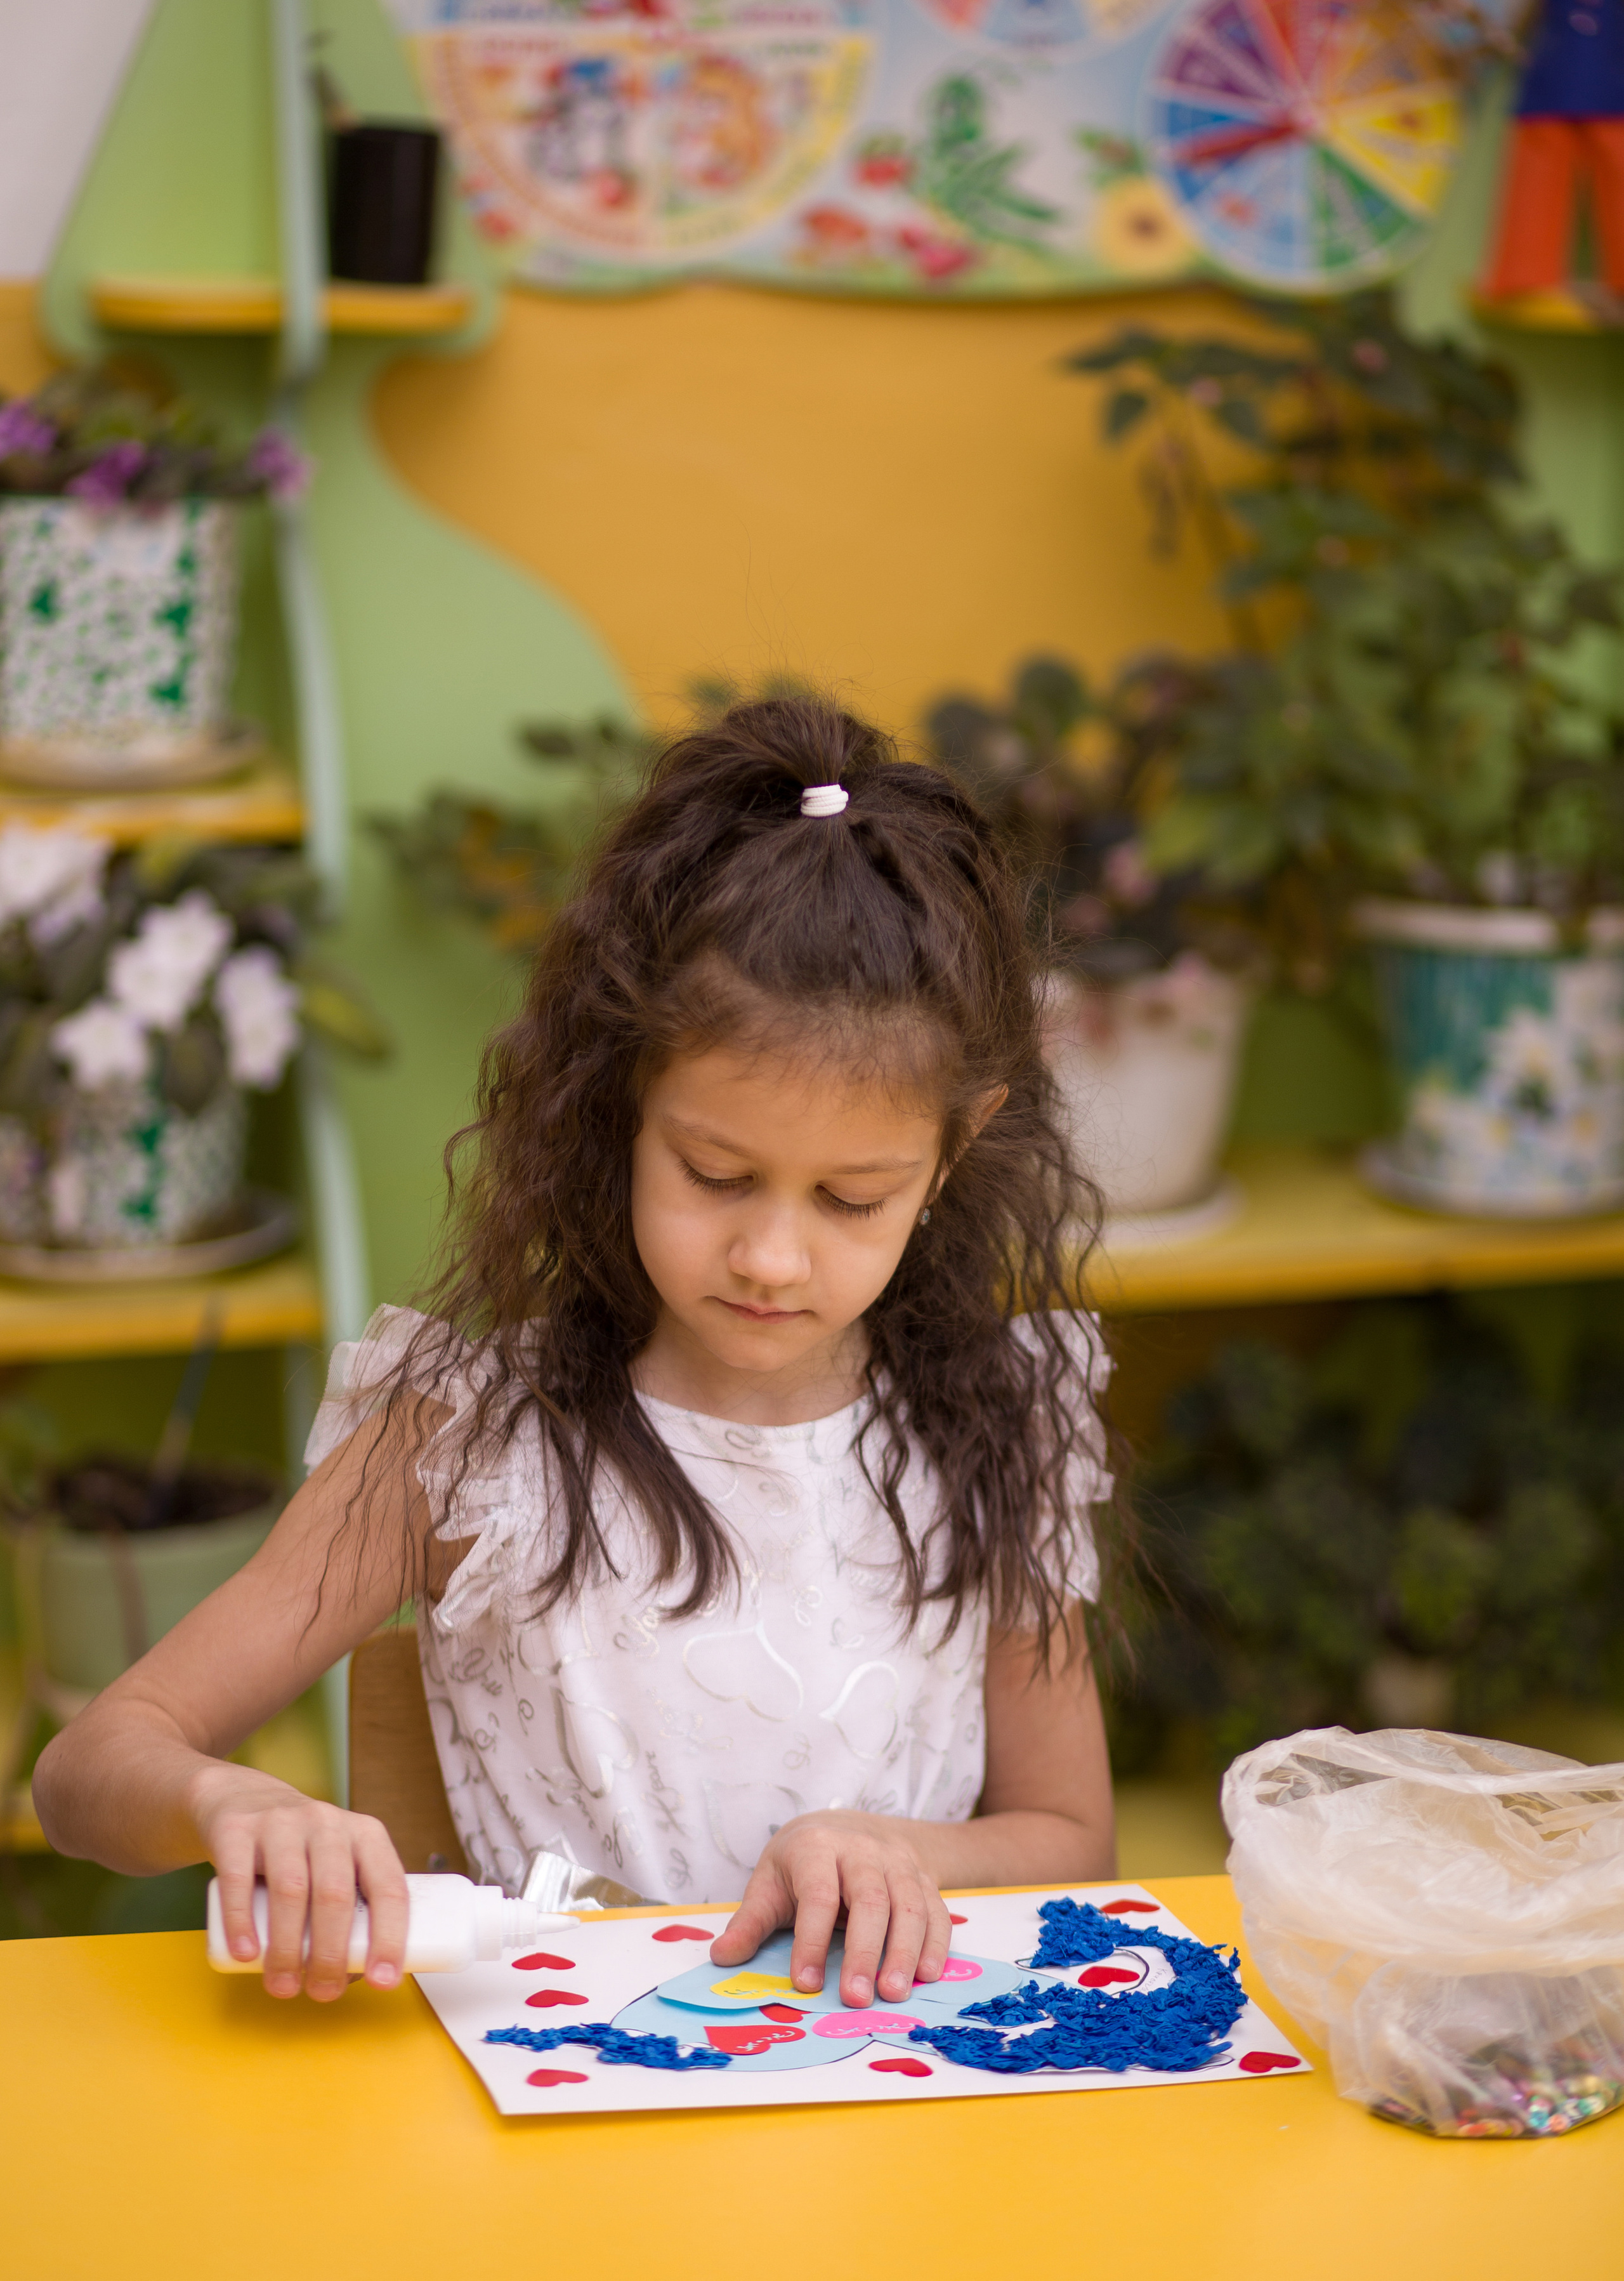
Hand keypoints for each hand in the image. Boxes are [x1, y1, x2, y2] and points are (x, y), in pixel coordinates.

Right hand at [190, 1764, 408, 2001]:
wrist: (243, 1800)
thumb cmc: (302, 1851)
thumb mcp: (338, 1864)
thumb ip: (351, 1908)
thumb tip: (356, 1973)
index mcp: (366, 1836)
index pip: (388, 1887)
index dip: (389, 1937)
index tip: (383, 1981)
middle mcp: (327, 1823)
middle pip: (336, 1894)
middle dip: (331, 1954)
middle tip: (323, 1992)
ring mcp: (281, 1823)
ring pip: (291, 1889)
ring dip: (288, 1948)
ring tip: (284, 1985)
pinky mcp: (238, 1831)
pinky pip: (239, 1879)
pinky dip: (242, 1921)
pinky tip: (247, 1954)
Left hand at [710, 1810, 952, 2008]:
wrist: (848, 1827)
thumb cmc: (802, 1864)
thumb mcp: (770, 1883)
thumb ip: (750, 1922)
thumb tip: (722, 1958)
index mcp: (816, 1848)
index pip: (818, 1894)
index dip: (811, 1940)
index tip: (805, 1983)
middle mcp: (862, 1850)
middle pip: (871, 1900)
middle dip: (865, 1952)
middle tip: (856, 1998)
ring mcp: (898, 1863)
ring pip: (910, 1905)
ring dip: (905, 1952)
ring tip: (893, 1994)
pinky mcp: (924, 1879)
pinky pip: (937, 1911)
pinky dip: (936, 1944)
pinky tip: (926, 1976)